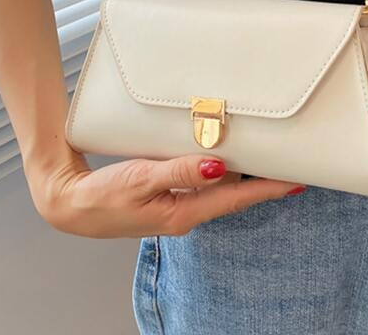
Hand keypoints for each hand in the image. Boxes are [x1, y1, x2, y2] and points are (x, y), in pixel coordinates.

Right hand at [26, 149, 304, 237]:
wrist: (70, 204)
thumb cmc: (102, 196)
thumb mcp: (141, 179)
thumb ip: (181, 171)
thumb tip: (220, 166)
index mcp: (183, 213)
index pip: (236, 198)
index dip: (268, 189)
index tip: (296, 180)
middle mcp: (186, 212)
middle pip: (233, 195)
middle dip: (261, 180)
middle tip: (287, 163)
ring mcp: (176, 206)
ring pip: (218, 188)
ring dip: (240, 174)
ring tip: (262, 155)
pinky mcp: (166, 197)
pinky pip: (200, 183)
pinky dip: (215, 170)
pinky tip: (218, 156)